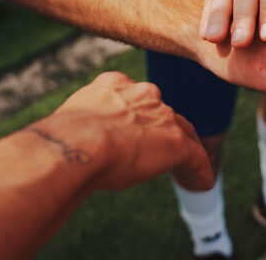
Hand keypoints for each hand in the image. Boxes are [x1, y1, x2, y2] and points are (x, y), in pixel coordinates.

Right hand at [41, 72, 212, 191]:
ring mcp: (161, 116)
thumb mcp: (69, 122)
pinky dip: (200, 169)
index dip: (137, 112)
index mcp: (114, 84)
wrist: (79, 143)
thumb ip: (78, 127)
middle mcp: (141, 93)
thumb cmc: (64, 140)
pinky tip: (204, 182)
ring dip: (184, 147)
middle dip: (162, 127)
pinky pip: (195, 156)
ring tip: (188, 165)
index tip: (136, 125)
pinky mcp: (176, 142)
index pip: (134, 96)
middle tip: (161, 146)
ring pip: (181, 131)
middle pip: (161, 111)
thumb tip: (61, 147)